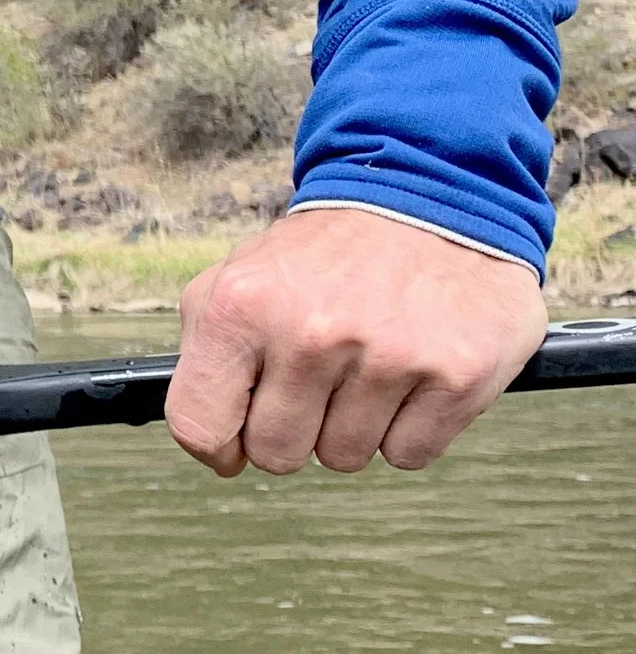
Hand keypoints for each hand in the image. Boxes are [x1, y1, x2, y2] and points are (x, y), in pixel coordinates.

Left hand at [167, 206, 546, 476]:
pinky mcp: (455, 376)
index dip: (218, 447)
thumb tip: (210, 440)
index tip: (236, 441)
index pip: (199, 426)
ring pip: (344, 458)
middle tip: (319, 377)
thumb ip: (207, 354)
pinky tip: (409, 372)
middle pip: (277, 454)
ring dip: (354, 424)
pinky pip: (407, 453)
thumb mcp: (240, 277)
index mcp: (242, 307)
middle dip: (294, 429)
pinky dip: (408, 427)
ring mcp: (387, 356)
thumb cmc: (329, 254)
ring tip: (367, 362)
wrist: (432, 196)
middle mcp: (311, 333)